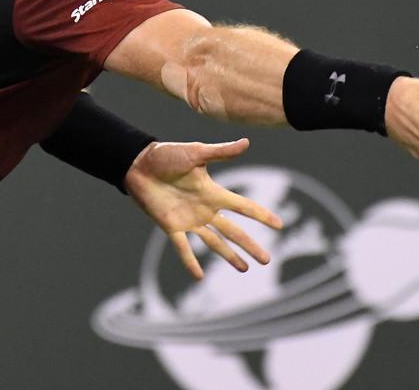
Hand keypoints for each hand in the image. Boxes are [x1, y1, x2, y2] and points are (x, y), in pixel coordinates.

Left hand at [124, 138, 282, 279]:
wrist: (139, 164)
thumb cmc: (168, 154)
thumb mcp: (196, 152)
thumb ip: (221, 152)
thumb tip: (247, 142)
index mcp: (213, 192)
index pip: (243, 207)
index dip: (261, 215)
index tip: (279, 225)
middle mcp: (205, 209)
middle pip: (233, 231)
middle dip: (250, 245)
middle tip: (267, 260)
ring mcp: (189, 220)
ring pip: (214, 243)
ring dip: (229, 256)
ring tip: (245, 269)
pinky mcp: (170, 226)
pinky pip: (182, 247)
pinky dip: (190, 261)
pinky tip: (199, 276)